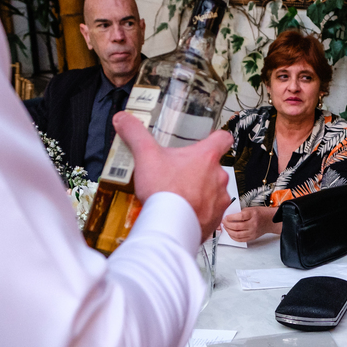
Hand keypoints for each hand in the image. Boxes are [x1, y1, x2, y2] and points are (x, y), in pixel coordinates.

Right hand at [112, 111, 232, 238]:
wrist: (170, 227)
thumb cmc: (164, 192)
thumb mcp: (146, 156)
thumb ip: (135, 134)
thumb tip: (124, 119)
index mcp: (206, 157)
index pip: (223, 138)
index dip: (216, 137)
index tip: (209, 140)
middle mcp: (219, 177)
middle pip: (213, 167)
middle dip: (198, 170)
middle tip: (179, 174)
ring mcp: (219, 199)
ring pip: (212, 190)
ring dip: (200, 191)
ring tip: (179, 195)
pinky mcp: (216, 218)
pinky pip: (210, 211)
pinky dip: (199, 211)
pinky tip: (183, 212)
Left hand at [222, 205, 280, 242]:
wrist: (270, 221)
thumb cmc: (261, 214)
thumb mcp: (251, 209)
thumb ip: (241, 212)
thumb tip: (230, 216)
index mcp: (253, 214)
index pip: (239, 216)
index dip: (230, 217)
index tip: (226, 217)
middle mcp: (253, 224)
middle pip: (237, 226)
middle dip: (227, 224)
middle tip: (224, 222)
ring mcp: (253, 232)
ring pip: (237, 234)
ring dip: (229, 231)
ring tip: (226, 228)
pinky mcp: (252, 237)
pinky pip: (241, 239)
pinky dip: (234, 237)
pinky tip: (231, 233)